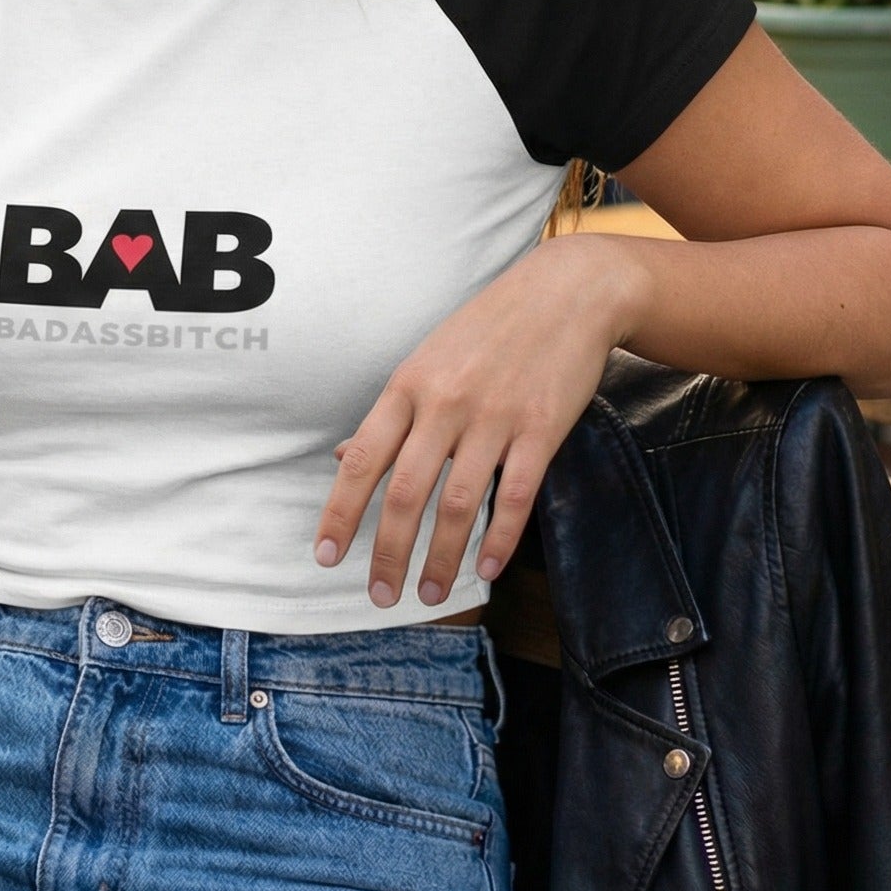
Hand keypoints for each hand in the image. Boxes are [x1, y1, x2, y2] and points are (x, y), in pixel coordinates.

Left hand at [314, 235, 640, 608]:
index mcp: (408, 386)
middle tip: (380, 596)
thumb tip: (346, 459)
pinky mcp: (542, 428)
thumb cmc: (488, 329)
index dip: (340, 512)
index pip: (363, 459)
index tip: (325, 556)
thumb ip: (391, 413)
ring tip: (429, 595)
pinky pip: (515, 495)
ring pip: (459, 503)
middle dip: (387, 552)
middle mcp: (444, 403)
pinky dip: (499, 539)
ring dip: (441, 558)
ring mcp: (494, 416)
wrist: (565, 293)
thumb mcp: (426, 360)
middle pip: (406, 492)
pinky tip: (486, 569)